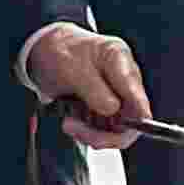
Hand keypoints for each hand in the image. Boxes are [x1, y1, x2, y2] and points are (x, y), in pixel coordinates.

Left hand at [26, 27, 151, 149]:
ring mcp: (116, 94)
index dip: (133, 123)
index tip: (114, 134)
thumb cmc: (60, 51)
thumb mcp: (72, 68)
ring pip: (117, 129)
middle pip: (130, 121)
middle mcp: (124, 79)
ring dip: (92, 133)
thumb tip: (113, 110)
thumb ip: (95, 89)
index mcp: (120, 60)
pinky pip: (104, 129)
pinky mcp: (106, 106)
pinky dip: (88, 131)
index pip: (138, 100)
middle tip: (77, 130)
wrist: (45, 49)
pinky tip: (72, 123)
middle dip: (104, 133)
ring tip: (69, 124)